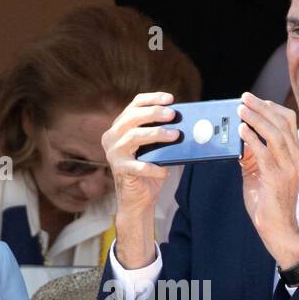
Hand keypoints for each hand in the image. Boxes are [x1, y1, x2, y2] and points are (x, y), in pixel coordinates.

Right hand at [101, 92, 180, 267]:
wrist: (138, 200)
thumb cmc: (149, 171)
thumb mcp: (156, 149)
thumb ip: (164, 134)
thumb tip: (187, 124)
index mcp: (120, 127)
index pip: (134, 105)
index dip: (152, 99)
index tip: (170, 99)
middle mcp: (112, 137)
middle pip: (132, 118)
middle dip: (154, 113)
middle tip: (173, 115)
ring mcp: (113, 154)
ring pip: (134, 136)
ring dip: (156, 134)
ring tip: (175, 135)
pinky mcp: (119, 171)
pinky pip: (137, 167)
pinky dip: (153, 168)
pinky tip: (165, 171)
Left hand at [237, 91, 298, 266]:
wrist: (278, 230)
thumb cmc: (268, 205)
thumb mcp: (259, 175)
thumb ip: (252, 157)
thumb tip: (239, 139)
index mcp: (294, 155)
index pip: (288, 123)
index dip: (272, 109)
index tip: (256, 101)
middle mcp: (295, 159)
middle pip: (282, 123)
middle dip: (262, 107)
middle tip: (244, 97)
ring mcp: (288, 168)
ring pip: (275, 134)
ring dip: (256, 118)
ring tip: (240, 109)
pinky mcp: (277, 178)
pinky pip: (264, 152)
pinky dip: (252, 138)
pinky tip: (241, 131)